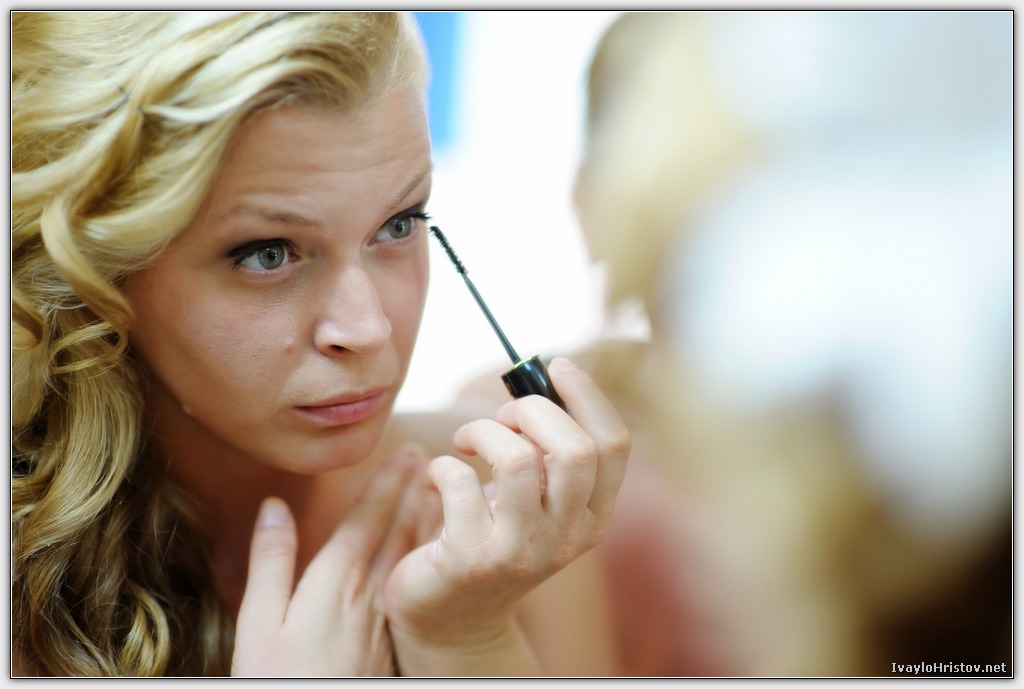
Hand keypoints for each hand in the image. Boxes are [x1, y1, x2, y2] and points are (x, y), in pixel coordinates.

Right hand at [230, 446, 434, 676]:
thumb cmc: (279, 679)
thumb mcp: (258, 622)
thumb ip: (270, 562)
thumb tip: (274, 507)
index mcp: (334, 584)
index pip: (366, 520)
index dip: (386, 484)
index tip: (406, 453)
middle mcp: (368, 596)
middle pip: (396, 532)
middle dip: (412, 490)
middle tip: (428, 457)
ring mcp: (385, 620)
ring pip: (410, 556)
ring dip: (424, 519)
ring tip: (438, 490)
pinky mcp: (392, 642)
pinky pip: (414, 583)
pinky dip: (423, 557)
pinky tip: (432, 548)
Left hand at [383, 357, 630, 673]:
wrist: (452, 618)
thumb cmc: (492, 536)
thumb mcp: (536, 500)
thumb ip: (548, 453)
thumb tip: (539, 383)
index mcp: (592, 516)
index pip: (613, 445)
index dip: (587, 395)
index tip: (555, 366)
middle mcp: (567, 538)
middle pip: (574, 449)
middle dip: (532, 410)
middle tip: (501, 414)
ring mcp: (521, 552)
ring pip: (516, 459)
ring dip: (482, 431)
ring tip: (465, 441)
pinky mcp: (471, 560)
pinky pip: (459, 483)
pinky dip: (442, 465)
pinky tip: (437, 478)